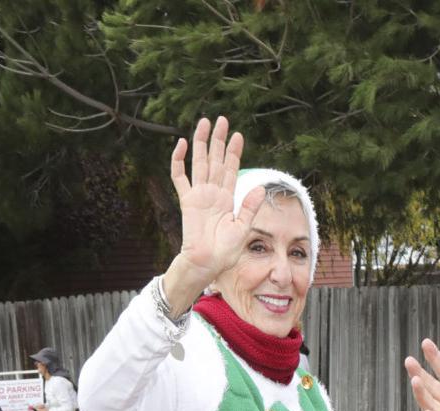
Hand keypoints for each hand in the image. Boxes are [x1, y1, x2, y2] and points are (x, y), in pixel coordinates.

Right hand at [167, 117, 261, 301]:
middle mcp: (213, 192)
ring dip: (201, 142)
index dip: (234, 152)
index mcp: (228, 198)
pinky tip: (182, 144)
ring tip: (204, 123)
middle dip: (218, 140)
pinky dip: (179, 160)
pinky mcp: (186, 200)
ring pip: (199, 162)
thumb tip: (259, 187)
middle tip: (221, 119)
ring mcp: (198, 194)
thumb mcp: (243, 228)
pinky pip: (179, 176)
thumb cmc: (226, 251)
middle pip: (215, 159)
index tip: (238, 135)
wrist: (207, 262)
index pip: (231, 169)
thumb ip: (250, 207)